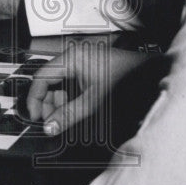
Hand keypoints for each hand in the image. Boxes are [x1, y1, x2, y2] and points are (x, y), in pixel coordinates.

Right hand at [27, 44, 151, 135]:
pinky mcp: (90, 69)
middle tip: (51, 123)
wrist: (150, 76)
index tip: (34, 117)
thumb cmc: (126, 81)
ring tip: (64, 120)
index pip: (40, 77)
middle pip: (49, 81)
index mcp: (71, 59)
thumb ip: (67, 116)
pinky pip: (71, 84)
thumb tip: (48, 127)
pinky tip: (74, 112)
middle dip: (48, 103)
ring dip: (59, 103)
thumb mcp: (93, 103)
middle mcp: (74, 57)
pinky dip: (70, 99)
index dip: (34, 98)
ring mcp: (82, 62)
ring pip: (60, 84)